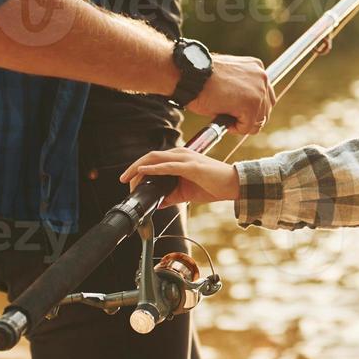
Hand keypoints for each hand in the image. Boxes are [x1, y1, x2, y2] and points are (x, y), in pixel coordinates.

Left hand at [121, 148, 238, 205]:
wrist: (234, 184)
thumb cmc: (214, 185)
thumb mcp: (187, 193)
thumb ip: (172, 195)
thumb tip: (158, 203)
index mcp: (180, 159)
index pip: (154, 160)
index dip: (139, 170)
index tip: (130, 183)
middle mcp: (181, 155)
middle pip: (150, 156)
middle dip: (134, 168)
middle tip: (123, 180)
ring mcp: (186, 159)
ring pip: (156, 158)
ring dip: (139, 167)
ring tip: (127, 177)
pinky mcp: (191, 166)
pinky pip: (168, 166)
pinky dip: (154, 169)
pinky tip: (143, 172)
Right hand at [188, 54, 274, 132]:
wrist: (190, 75)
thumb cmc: (202, 77)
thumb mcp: (227, 78)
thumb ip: (241, 87)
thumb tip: (244, 107)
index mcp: (257, 68)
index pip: (265, 95)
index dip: (253, 108)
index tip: (237, 111)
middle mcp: (262, 77)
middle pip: (267, 108)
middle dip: (250, 118)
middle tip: (231, 118)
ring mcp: (259, 91)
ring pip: (259, 120)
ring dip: (242, 123)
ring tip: (225, 117)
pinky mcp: (251, 105)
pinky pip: (248, 126)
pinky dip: (235, 128)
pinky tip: (222, 118)